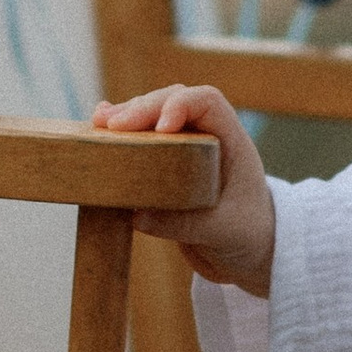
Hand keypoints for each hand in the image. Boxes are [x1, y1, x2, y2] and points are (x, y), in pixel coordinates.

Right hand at [92, 84, 277, 294]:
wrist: (252, 250)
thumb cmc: (249, 234)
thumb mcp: (223, 232)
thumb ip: (185, 224)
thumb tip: (137, 215)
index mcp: (232, 141)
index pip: (208, 102)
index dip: (181, 104)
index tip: (162, 126)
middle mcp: (207, 134)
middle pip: (173, 101)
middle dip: (143, 108)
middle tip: (113, 125)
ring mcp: (185, 146)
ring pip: (154, 114)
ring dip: (128, 116)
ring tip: (99, 124)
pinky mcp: (167, 164)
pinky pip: (144, 138)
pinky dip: (124, 132)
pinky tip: (99, 127)